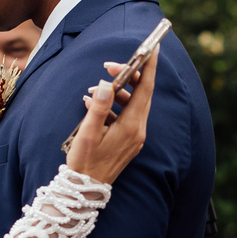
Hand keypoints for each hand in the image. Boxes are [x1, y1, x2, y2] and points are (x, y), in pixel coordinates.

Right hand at [64, 46, 157, 184]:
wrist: (85, 189)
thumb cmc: (85, 162)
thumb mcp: (87, 133)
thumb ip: (98, 107)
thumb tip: (105, 84)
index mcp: (132, 126)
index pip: (145, 89)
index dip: (149, 67)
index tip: (152, 48)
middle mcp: (138, 131)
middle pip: (141, 94)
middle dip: (128, 76)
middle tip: (110, 66)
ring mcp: (134, 137)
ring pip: (132, 105)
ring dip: (117, 92)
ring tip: (94, 88)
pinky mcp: (128, 142)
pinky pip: (125, 116)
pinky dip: (113, 106)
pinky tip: (93, 103)